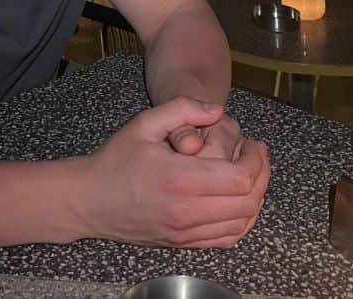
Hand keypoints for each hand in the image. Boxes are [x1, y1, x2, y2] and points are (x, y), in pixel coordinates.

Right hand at [72, 97, 269, 247]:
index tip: (253, 143)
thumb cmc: (116, 159)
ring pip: (242, 223)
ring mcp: (187, 232)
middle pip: (248, 201)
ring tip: (250, 173)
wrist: (91, 200)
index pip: (240, 178)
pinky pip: (227, 238)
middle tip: (256, 154)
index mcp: (180, 179)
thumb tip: (217, 110)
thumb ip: (182, 109)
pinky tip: (237, 200)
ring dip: (255, 197)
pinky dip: (242, 220)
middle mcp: (187, 211)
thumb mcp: (144, 123)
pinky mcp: (184, 244)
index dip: (256, 160)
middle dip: (261, 175)